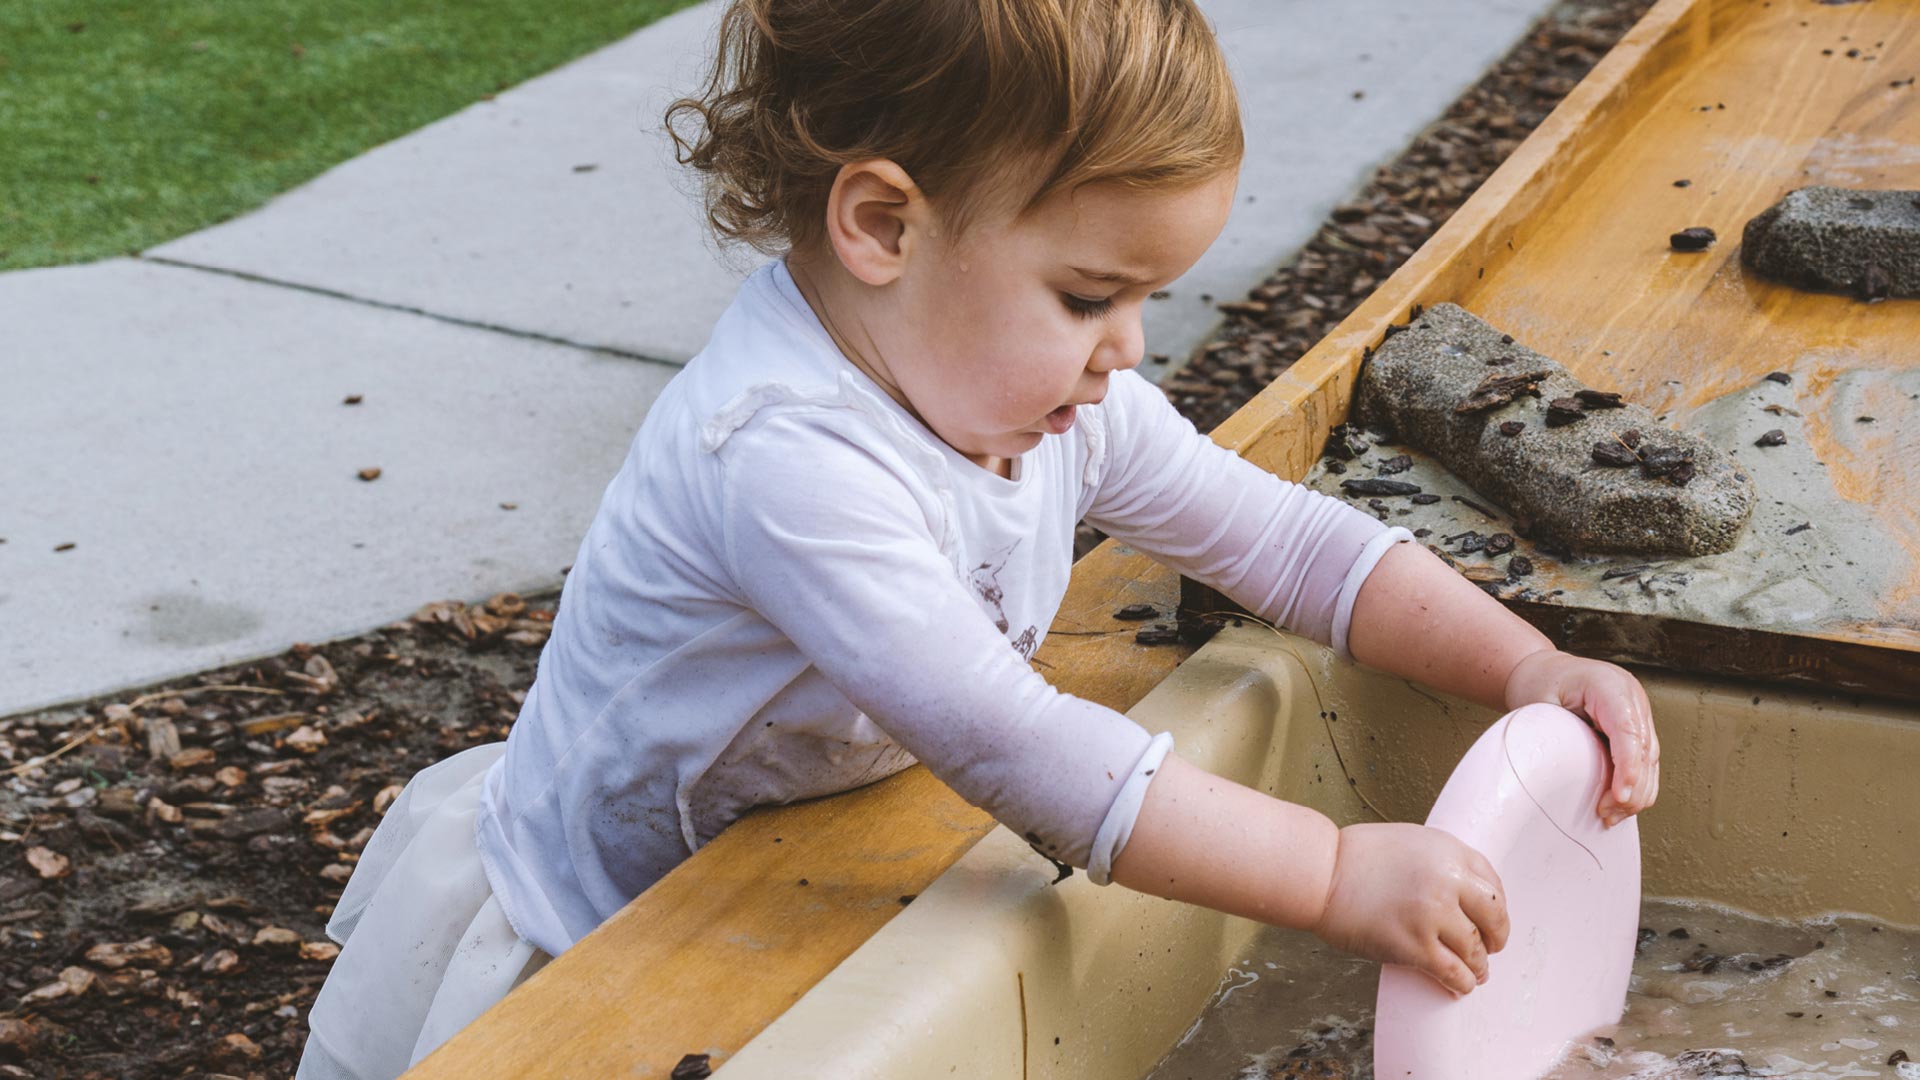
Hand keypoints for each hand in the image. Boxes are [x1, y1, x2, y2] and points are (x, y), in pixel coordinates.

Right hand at [1311, 823, 1509, 994]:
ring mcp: (1432, 914)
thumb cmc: (1356, 857)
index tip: (1491, 919)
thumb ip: (1442, 862)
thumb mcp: (1411, 842)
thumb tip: (1466, 893)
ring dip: (1478, 965)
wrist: (1321, 873)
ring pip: (1474, 950)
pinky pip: (1453, 972)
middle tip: (1491, 947)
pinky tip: (1460, 984)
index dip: (1496, 907)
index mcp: (1448, 850)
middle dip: (1495, 937)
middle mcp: (1447, 880)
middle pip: (1493, 918)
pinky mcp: (1414, 945)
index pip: (1493, 884)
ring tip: (1475, 971)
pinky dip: (1462, 982)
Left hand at [1503, 649, 1658, 826]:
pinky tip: (1620, 804)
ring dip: (1636, 792)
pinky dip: (1636, 785)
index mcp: (1609, 685)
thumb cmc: (1542, 683)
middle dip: (1631, 788)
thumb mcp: (1540, 705)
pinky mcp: (1637, 728)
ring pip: (1650, 760)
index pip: (1628, 730)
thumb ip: (1556, 734)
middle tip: (1607, 813)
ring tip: (1611, 815)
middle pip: (1645, 750)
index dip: (1628, 766)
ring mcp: (1638, 713)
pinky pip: (1645, 761)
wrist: (1545, 671)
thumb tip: (1566, 774)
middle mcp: (1631, 698)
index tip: (1620, 794)